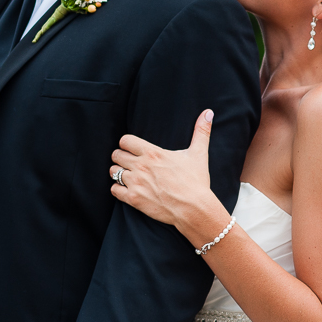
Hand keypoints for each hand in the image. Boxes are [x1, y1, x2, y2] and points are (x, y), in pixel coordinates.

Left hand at [110, 108, 217, 230]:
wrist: (195, 209)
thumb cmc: (196, 181)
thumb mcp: (199, 154)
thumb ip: (201, 131)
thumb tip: (208, 112)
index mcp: (153, 153)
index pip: (125, 140)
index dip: (127, 144)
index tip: (132, 149)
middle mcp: (141, 166)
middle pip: (116, 155)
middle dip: (121, 158)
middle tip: (130, 163)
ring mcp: (136, 183)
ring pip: (113, 172)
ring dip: (118, 173)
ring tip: (128, 176)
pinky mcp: (134, 199)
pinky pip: (114, 190)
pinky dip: (118, 189)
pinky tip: (127, 189)